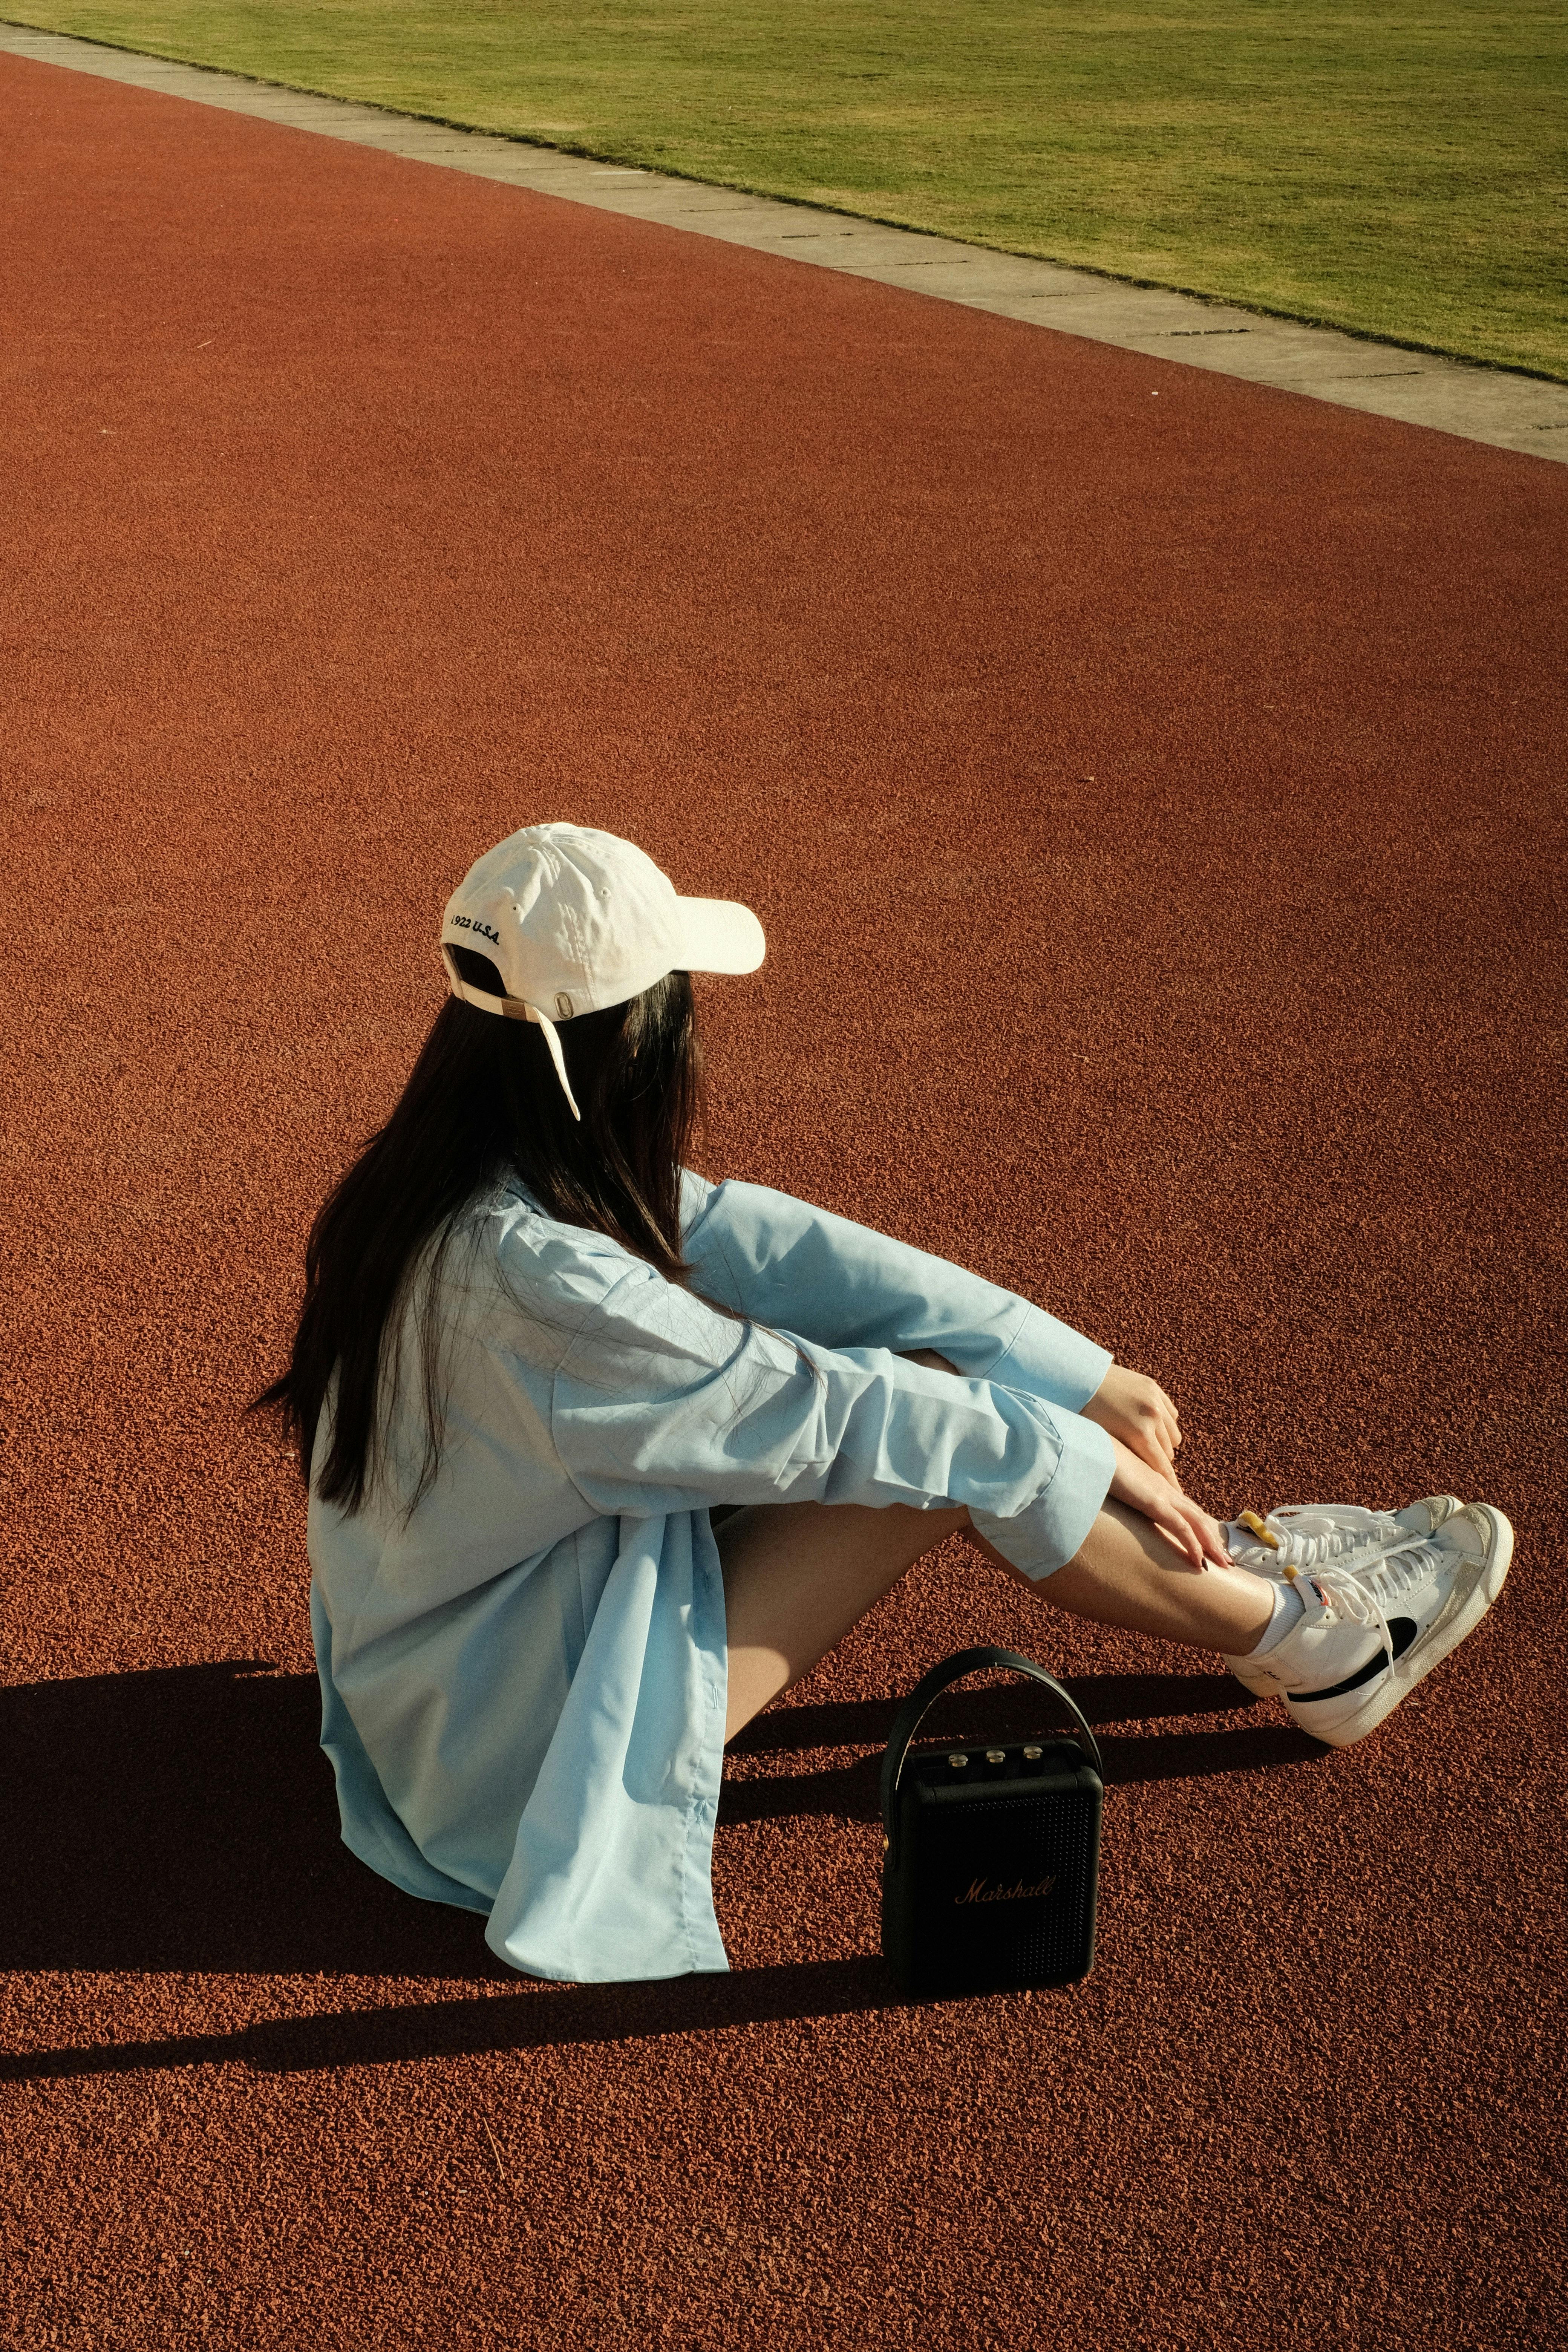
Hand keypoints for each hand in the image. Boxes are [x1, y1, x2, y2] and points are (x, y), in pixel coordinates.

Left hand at [1081, 1364, 1182, 1487]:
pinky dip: (1165, 1424)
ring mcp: (1156, 1401)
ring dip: (1164, 1444)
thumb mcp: (1101, 1442)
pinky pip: (1172, 1415)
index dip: (1166, 1483)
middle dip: (1158, 1462)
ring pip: (1174, 1436)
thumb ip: (1124, 1460)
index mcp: (1140, 1434)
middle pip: (1168, 1454)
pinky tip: (1149, 1426)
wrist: (1080, 1379)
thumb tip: (1139, 1480)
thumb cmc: (1084, 1415)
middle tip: (1144, 1465)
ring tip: (1147, 1445)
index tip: (1170, 1495)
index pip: (1162, 1467)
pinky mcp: (1155, 1389)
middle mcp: (1154, 1417)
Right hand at [1108, 1438, 1230, 1573]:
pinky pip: (1180, 1527)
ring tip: (1223, 1564)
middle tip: (1225, 1559)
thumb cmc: (1095, 1459)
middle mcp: (1164, 1487)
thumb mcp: (1112, 1477)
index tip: (1208, 1542)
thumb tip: (1116, 1495)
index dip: (1199, 1525)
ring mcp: (1161, 1494)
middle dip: (1213, 1538)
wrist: (1089, 1446)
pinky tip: (1199, 1561)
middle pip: (1197, 1515)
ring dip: (1211, 1544)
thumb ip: (1120, 1487)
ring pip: (1197, 1522)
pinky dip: (1192, 1545)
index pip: (1185, 1506)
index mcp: (1155, 1482)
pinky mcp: (1153, 1501)